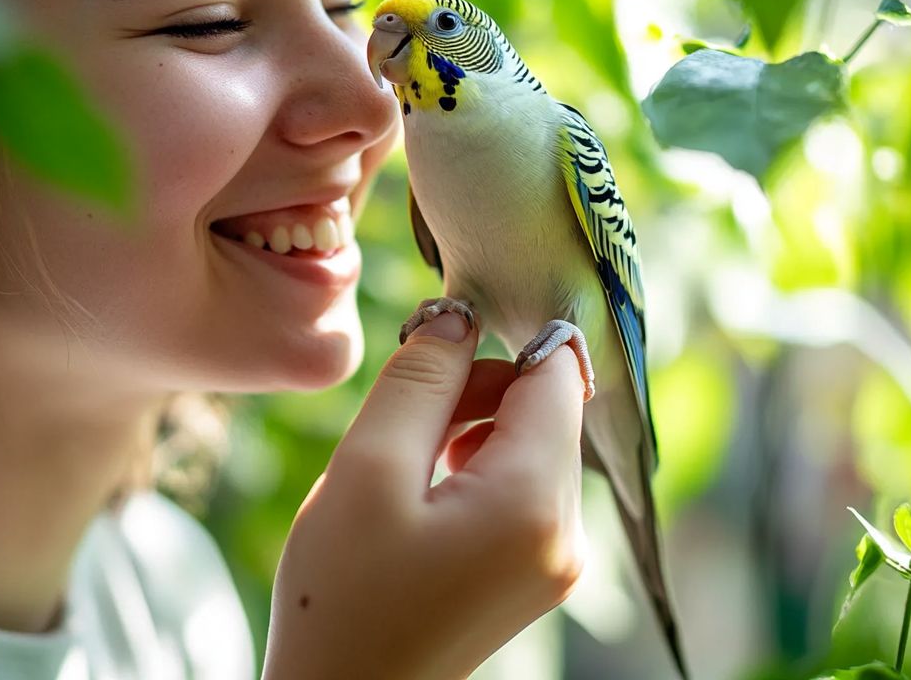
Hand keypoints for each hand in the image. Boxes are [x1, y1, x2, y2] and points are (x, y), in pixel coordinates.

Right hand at [262, 307, 587, 679]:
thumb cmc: (342, 596)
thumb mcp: (369, 468)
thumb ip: (421, 379)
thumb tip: (458, 315)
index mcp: (536, 502)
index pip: (558, 372)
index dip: (501, 337)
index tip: (437, 347)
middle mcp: (567, 532)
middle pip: (544, 408)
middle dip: (476, 389)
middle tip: (401, 417)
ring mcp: (555, 558)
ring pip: (529, 443)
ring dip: (469, 427)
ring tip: (404, 464)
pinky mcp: (533, 571)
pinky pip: (519, 484)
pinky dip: (473, 465)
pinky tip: (422, 492)